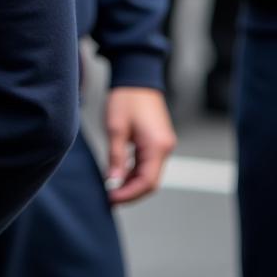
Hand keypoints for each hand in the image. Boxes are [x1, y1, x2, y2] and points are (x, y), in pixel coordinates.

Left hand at [104, 86, 175, 204]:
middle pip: (151, 181)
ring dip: (133, 183)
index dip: (129, 194)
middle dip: (131, 192)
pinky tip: (121, 174)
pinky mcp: (158, 141)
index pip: (147, 182)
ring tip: (113, 189)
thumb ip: (116, 157)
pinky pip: (149, 163)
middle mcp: (165, 148)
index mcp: (157, 147)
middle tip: (111, 199)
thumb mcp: (115, 128)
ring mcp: (163, 145)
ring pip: (150, 173)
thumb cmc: (125, 99)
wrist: (136, 76)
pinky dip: (136, 171)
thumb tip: (113, 181)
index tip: (112, 200)